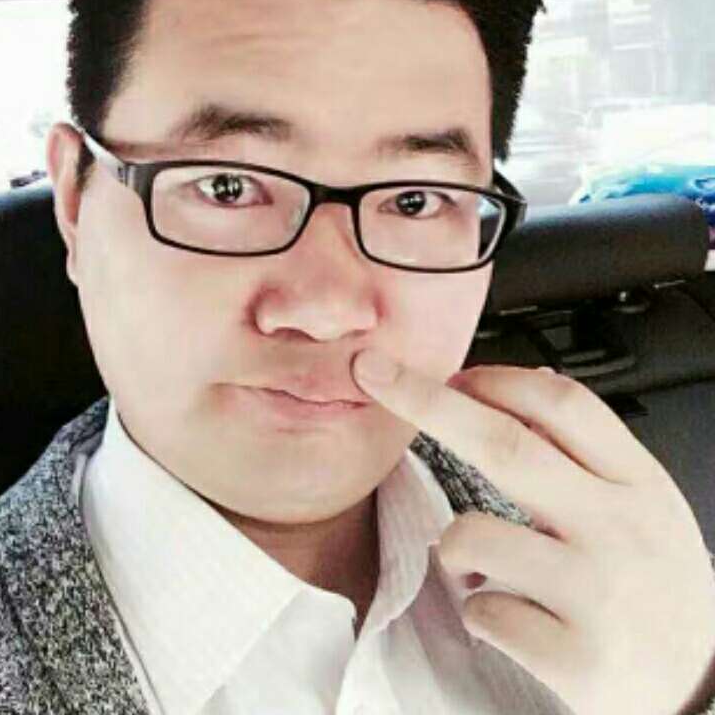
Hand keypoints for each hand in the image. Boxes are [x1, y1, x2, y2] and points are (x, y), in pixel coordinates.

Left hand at [351, 353, 714, 714]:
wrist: (709, 697)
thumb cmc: (663, 590)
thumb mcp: (648, 507)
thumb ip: (590, 450)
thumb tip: (526, 382)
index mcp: (638, 484)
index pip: (562, 403)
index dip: (495, 378)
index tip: (451, 374)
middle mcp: (619, 528)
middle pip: (506, 444)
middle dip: (426, 401)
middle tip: (376, 375)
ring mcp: (597, 594)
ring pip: (474, 534)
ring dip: (454, 546)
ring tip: (480, 566)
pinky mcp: (577, 658)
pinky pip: (483, 611)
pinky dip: (480, 611)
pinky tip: (511, 620)